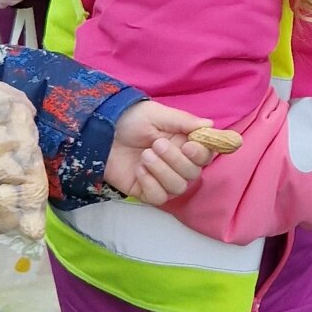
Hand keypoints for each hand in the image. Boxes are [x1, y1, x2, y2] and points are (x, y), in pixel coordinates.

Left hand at [105, 103, 219, 206]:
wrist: (101, 132)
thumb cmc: (130, 119)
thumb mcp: (157, 114)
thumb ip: (183, 121)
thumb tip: (209, 125)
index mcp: (184, 143)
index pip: (205, 155)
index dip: (201, 154)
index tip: (189, 146)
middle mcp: (177, 163)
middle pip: (193, 174)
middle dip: (176, 160)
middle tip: (155, 145)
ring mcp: (162, 179)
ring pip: (178, 188)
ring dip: (162, 171)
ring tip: (144, 156)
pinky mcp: (146, 191)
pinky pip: (159, 197)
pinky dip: (151, 184)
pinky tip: (139, 170)